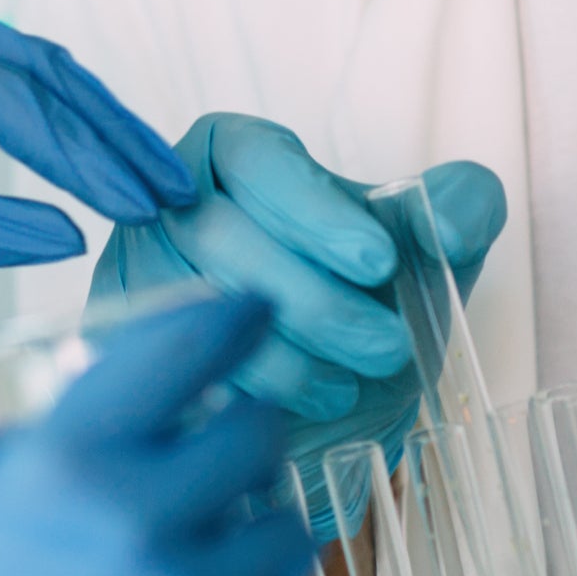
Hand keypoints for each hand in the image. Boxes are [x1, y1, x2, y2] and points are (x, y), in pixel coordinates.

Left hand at [0, 0, 194, 409]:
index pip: (0, 86)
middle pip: (23, 70)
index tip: (139, 194)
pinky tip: (87, 188)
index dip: (80, 145)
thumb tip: (76, 234)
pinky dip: (42, 152)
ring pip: (16, 90)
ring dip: (82, 138)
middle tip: (167, 183)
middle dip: (100, 130)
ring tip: (146, 185)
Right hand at [0, 293, 334, 575]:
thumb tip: (34, 441)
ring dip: (263, 539)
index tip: (249, 316)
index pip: (175, 353)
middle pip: (250, 437)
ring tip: (223, 570)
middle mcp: (142, 528)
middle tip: (228, 464)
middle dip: (243, 441)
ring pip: (289, 533)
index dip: (224, 323)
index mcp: (53, 472)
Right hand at [95, 114, 506, 461]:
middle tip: (387, 345)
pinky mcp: (114, 354)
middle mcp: (165, 208)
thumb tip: (454, 218)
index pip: (255, 159)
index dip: (314, 209)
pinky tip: (288, 418)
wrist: (326, 414)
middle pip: (219, 236)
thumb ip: (461, 211)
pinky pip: (163, 374)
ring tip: (345, 387)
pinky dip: (234, 397)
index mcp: (231, 157)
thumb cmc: (365, 313)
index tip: (379, 263)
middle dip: (313, 298)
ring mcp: (130, 279)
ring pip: (191, 308)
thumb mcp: (425, 258)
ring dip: (279, 354)